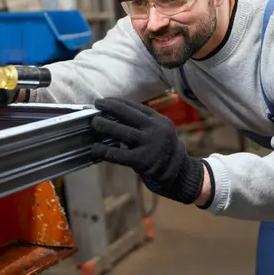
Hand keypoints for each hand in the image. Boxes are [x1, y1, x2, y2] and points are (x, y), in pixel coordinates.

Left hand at [90, 97, 204, 204]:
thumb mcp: (159, 130)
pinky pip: (119, 154)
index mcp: (158, 120)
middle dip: (109, 108)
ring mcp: (149, 144)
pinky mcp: (143, 161)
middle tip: (96, 106)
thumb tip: (114, 114)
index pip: (134, 106)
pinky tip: (95, 148)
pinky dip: (105, 151)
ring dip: (105, 125)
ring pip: (122, 132)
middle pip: (127, 114)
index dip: (116, 102)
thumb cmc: (162, 150)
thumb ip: (142, 122)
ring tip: (94, 122)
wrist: (179, 174)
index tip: (104, 101)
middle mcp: (155, 129)